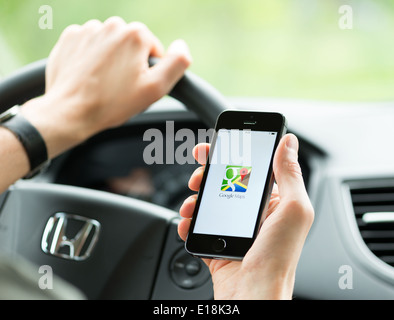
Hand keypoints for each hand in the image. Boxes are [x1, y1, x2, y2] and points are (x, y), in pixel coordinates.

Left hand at [20, 17, 190, 157]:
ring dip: (110, 60)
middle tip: (119, 86)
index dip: (148, 70)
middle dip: (129, 63)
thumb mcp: (156, 88)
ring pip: (110, 45)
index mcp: (135, 35)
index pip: (153, 49)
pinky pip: (89, 45)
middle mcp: (112, 26)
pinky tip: (88, 76)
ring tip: (102, 83)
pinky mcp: (70, 38)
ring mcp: (88, 30)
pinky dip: (91, 58)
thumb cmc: (112, 103)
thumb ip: (177, 63)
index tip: (136, 85)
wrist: (70, 112)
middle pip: (131, 45)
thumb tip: (181, 46)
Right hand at [178, 134, 313, 298]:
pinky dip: (188, 222)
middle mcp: (253, 213)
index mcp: (273, 202)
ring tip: (191, 205)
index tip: (216, 145)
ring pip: (207, 202)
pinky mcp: (217, 242)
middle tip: (198, 176)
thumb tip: (288, 142)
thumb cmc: (278, 258)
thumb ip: (289, 174)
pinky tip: (188, 222)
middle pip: (223, 183)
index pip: (250, 168)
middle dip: (206, 175)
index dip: (232, 154)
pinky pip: (198, 225)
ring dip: (194, 199)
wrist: (253, 295)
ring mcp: (233, 228)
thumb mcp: (293, 209)